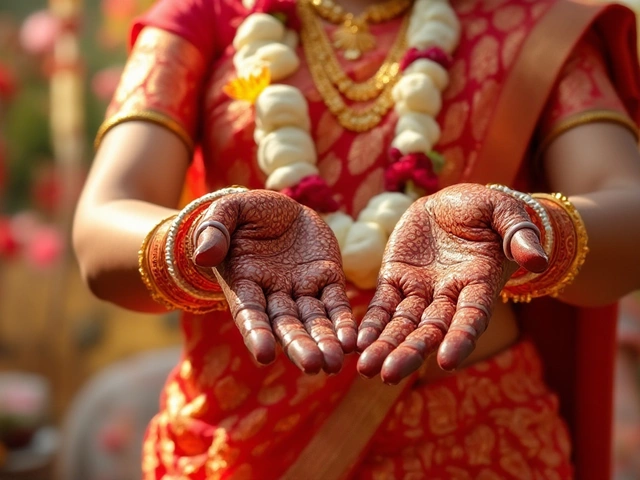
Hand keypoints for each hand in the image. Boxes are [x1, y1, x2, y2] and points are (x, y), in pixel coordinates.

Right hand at [192, 190, 356, 374]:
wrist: (279, 207)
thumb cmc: (246, 212)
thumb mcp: (228, 210)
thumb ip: (214, 229)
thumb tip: (203, 255)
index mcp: (244, 281)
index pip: (249, 312)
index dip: (256, 333)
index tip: (264, 355)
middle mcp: (273, 293)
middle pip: (285, 325)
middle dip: (299, 345)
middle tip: (314, 366)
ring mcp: (302, 288)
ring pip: (313, 320)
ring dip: (324, 342)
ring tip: (335, 363)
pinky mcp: (328, 277)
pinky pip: (336, 304)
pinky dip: (343, 323)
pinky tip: (352, 342)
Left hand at [357, 183, 547, 383]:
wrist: (453, 203)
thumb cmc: (485, 210)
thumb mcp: (505, 213)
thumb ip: (518, 236)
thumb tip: (538, 259)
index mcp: (479, 283)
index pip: (470, 317)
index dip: (460, 338)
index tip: (447, 361)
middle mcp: (448, 295)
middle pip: (430, 330)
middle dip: (410, 352)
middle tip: (388, 376)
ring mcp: (420, 289)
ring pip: (402, 324)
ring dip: (385, 346)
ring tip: (365, 369)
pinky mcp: (395, 278)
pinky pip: (382, 305)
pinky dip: (371, 323)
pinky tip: (357, 342)